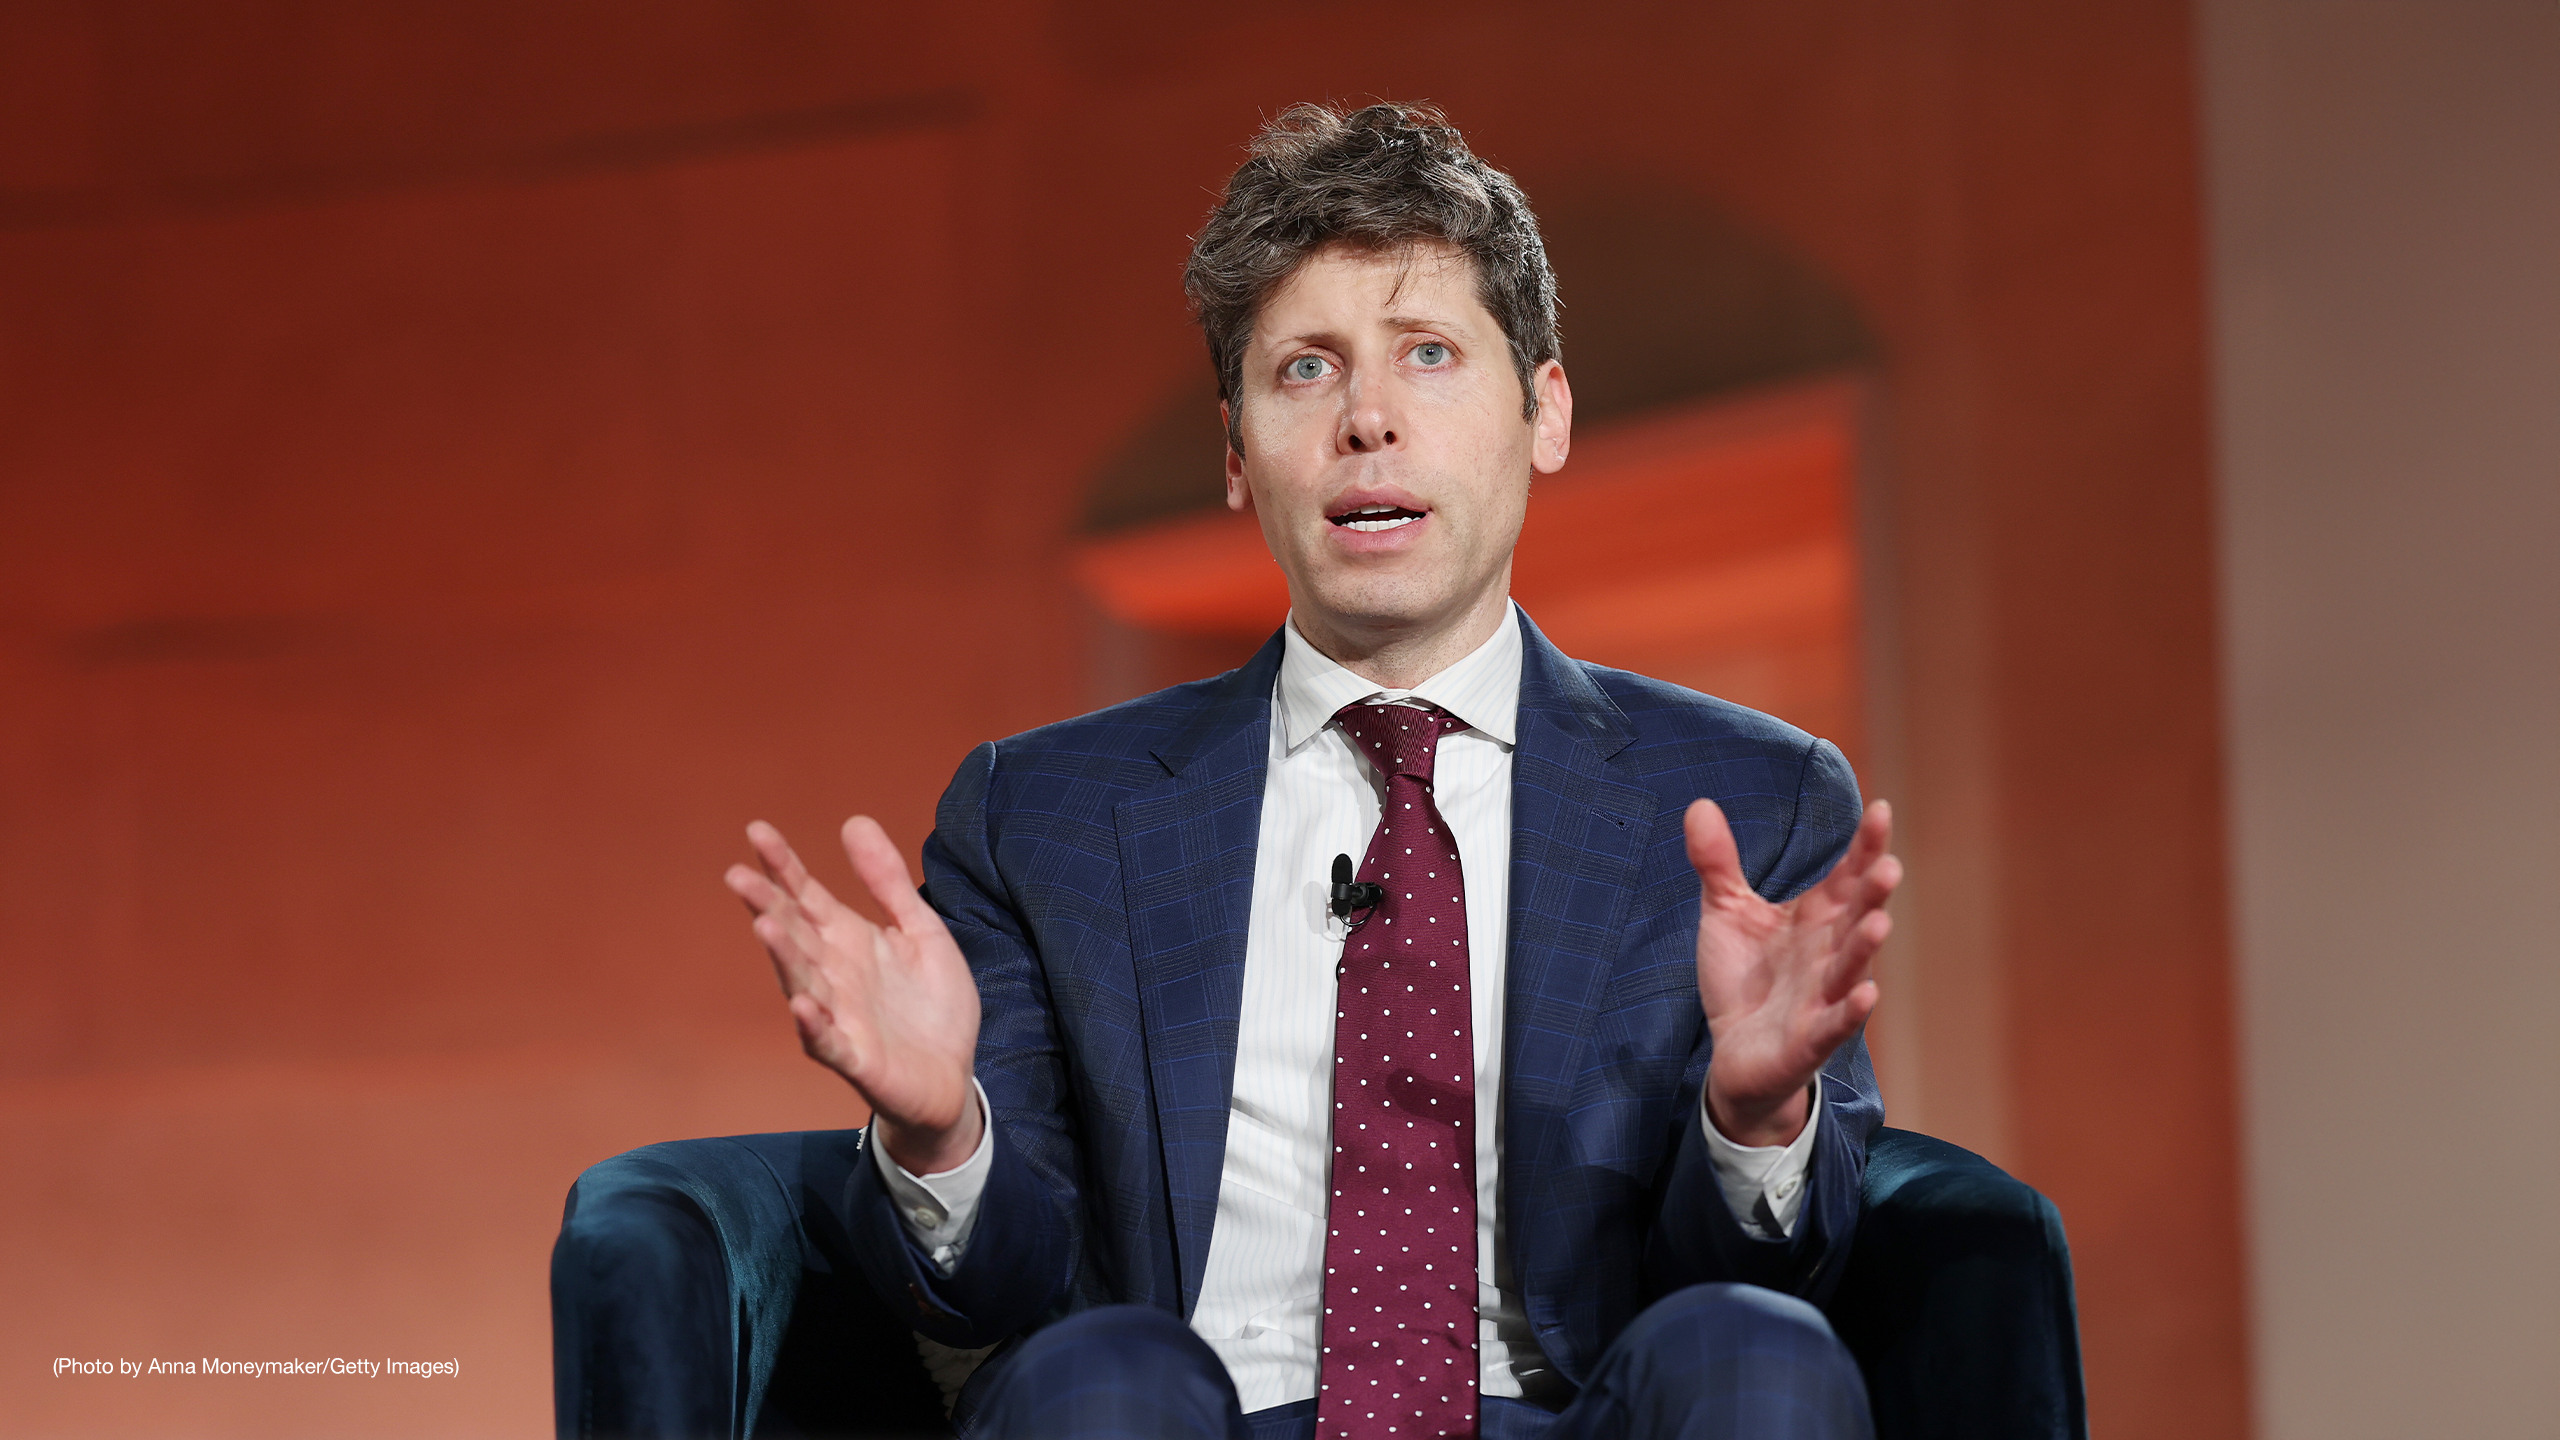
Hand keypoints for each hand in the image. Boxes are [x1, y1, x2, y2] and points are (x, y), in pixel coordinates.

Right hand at [725, 817, 982, 1173]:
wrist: (953, 1076)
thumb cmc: (932, 1005)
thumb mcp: (920, 930)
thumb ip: (887, 881)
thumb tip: (854, 821)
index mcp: (848, 940)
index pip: (805, 896)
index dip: (783, 866)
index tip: (757, 830)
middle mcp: (834, 974)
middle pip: (793, 934)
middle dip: (767, 905)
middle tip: (738, 875)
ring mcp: (839, 1015)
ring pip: (801, 981)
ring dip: (782, 955)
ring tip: (765, 925)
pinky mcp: (855, 1057)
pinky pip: (826, 1040)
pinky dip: (812, 1024)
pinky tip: (802, 1004)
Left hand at [1691, 798, 1899, 1147]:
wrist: (1733, 1054)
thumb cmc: (1744, 979)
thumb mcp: (1726, 913)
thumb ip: (1718, 862)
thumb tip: (1699, 804)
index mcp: (1816, 919)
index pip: (1847, 877)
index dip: (1864, 847)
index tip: (1879, 810)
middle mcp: (1828, 953)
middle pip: (1857, 917)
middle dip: (1873, 894)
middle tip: (1889, 866)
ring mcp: (1822, 996)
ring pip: (1850, 968)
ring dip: (1865, 947)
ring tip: (1881, 922)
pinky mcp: (1810, 1039)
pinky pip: (1835, 1024)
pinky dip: (1851, 1011)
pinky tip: (1866, 994)